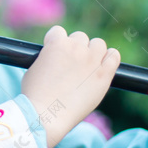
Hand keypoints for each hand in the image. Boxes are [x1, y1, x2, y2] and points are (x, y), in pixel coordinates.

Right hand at [22, 25, 120, 147]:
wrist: (46, 115)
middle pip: (80, 37)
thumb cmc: (35, 96)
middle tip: (71, 65)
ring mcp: (92, 61)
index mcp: (56, 44)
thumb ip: (46, 57)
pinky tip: (102, 67)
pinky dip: (109, 59)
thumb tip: (54, 58)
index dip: (56, 43)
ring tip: (87, 67)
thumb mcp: (33, 69)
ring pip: (98, 44)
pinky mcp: (104, 75)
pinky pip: (114, 57)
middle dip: (75, 48)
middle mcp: (76, 48)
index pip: (58, 31)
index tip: (55, 54)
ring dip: (93, 52)